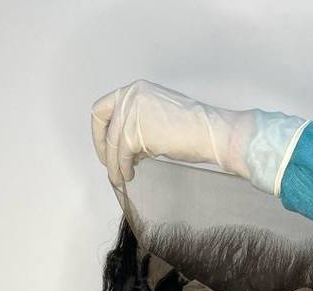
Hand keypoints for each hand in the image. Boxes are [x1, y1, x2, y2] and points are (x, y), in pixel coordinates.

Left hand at [90, 78, 307, 195]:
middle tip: (110, 166)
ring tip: (122, 177)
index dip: (100, 131)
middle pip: (103, 125)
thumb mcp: (158, 119)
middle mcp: (131, 95)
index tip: (106, 147)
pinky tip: (130, 176)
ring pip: (112, 144)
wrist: (212, 133)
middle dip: (103, 149)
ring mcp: (132, 112)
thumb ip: (138, 126)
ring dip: (115, 165)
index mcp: (137, 89)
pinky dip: (122, 168)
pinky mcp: (136, 131)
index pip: (104, 107)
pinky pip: (121, 155)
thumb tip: (125, 149)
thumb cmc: (194, 129)